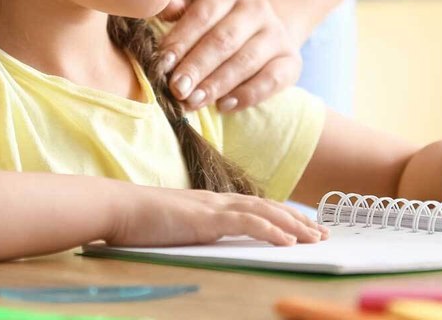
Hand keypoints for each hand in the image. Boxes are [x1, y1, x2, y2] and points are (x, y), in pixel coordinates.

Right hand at [105, 184, 328, 246]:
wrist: (118, 209)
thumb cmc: (140, 221)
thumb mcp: (177, 226)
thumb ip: (196, 230)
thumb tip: (209, 241)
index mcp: (212, 203)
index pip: (257, 208)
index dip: (284, 216)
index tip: (305, 228)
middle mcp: (218, 201)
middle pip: (269, 207)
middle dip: (299, 220)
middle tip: (323, 234)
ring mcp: (213, 207)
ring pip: (265, 213)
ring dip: (294, 226)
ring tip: (315, 239)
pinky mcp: (206, 219)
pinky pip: (246, 224)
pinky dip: (270, 231)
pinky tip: (288, 242)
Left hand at [155, 0, 301, 112]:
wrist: (264, 30)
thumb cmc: (219, 22)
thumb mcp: (199, 8)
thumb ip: (180, 11)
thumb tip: (164, 11)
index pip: (202, 15)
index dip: (181, 40)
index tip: (162, 64)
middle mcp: (257, 8)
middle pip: (224, 40)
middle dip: (197, 66)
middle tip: (176, 89)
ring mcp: (277, 34)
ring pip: (246, 61)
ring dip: (217, 84)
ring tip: (193, 102)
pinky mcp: (291, 60)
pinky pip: (271, 80)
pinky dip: (247, 95)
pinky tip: (224, 106)